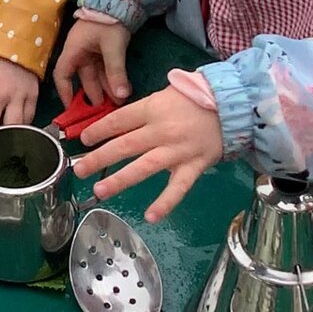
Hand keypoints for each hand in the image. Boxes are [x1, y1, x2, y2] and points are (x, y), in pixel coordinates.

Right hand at [52, 18, 131, 105]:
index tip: (72, 108)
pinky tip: (121, 90)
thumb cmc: (108, 22)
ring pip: (96, 75)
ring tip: (117, 102)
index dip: (64, 92)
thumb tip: (121, 96)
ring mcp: (92, 51)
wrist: (119, 0)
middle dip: (94, 94)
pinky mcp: (103, 49)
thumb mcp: (112, 47)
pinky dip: (112, 79)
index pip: (62, 75)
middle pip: (84, 79)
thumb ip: (116, 72)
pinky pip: (105, 69)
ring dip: (106, 88)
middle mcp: (80, 52)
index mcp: (73, 50)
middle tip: (105, 110)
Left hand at [73, 85, 223, 222]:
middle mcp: (162, 130)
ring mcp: (178, 150)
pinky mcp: (194, 166)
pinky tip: (150, 216)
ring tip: (99, 191)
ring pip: (144, 167)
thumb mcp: (163, 95)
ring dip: (120, 181)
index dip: (98, 130)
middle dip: (99, 159)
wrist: (233, 105)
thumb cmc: (194, 98)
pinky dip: (165, 203)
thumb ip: (141, 111)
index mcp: (152, 109)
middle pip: (124, 145)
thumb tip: (115, 126)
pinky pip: (178, 187)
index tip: (83, 139)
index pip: (118, 121)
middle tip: (79, 170)